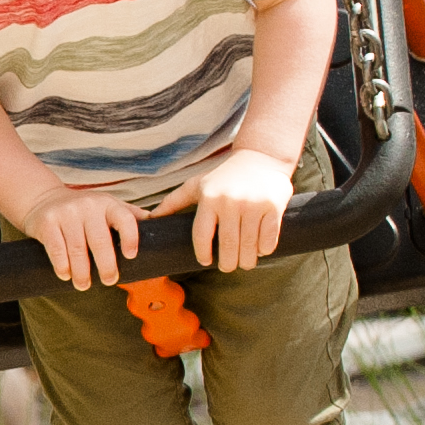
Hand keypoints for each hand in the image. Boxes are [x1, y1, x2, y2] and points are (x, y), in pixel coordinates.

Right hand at [26, 189, 142, 290]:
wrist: (44, 200)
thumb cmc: (83, 211)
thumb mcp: (107, 207)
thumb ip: (130, 215)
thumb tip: (160, 227)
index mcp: (108, 204)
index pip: (125, 218)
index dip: (131, 237)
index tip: (131, 256)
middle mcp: (88, 206)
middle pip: (100, 240)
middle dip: (106, 265)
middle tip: (109, 281)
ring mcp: (66, 213)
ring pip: (77, 249)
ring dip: (82, 272)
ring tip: (84, 285)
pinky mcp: (47, 222)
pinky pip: (57, 249)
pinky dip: (62, 266)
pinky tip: (66, 275)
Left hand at [164, 146, 294, 273]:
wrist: (261, 158)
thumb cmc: (224, 176)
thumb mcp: (197, 185)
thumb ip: (173, 202)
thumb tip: (150, 219)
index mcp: (208, 198)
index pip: (201, 236)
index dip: (203, 253)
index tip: (205, 261)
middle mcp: (230, 201)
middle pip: (227, 246)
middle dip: (227, 263)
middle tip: (228, 266)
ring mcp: (253, 204)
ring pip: (249, 247)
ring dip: (246, 261)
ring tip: (244, 262)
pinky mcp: (273, 207)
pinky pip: (268, 239)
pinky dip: (264, 250)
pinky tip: (259, 250)